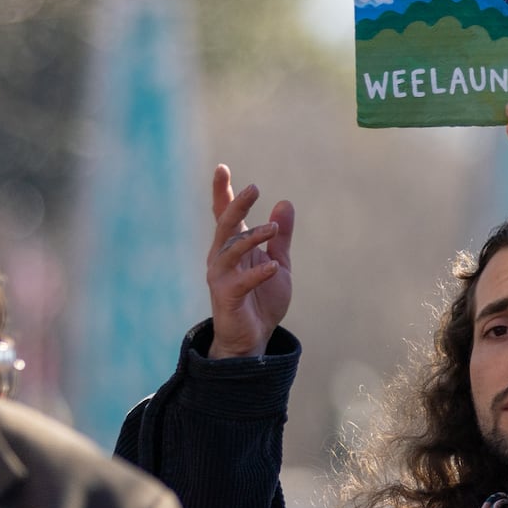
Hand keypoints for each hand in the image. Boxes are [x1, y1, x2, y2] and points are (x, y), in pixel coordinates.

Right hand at [205, 164, 294, 358]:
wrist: (254, 339)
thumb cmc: (262, 299)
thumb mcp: (279, 263)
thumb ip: (282, 237)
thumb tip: (285, 203)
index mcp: (234, 247)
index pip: (225, 215)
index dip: (222, 192)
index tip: (222, 168)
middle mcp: (222, 258)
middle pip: (225, 225)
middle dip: (236, 205)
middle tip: (254, 188)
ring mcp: (222, 277)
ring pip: (230, 248)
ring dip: (252, 236)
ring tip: (273, 229)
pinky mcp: (226, 297)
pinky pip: (240, 281)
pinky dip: (257, 272)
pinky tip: (273, 266)